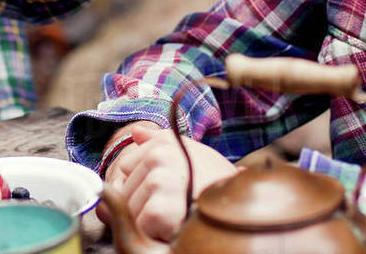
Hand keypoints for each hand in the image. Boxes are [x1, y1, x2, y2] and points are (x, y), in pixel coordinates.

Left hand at [105, 124, 238, 242]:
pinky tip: (175, 227)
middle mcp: (159, 156)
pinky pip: (140, 225)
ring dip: (146, 219)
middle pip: (123, 188)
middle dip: (140, 202)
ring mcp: (159, 181)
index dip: (138, 184)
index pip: (125, 166)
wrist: (242, 209)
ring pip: (128, 208)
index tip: (162, 192)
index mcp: (164, 143)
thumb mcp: (191, 155)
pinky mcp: (159, 209)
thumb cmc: (215, 184)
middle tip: (172, 206)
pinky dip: (155, 233)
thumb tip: (135, 132)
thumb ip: (160, 141)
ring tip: (174, 215)